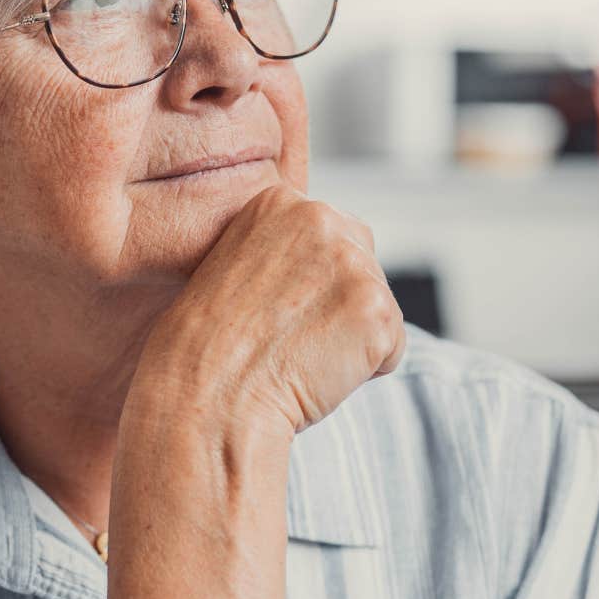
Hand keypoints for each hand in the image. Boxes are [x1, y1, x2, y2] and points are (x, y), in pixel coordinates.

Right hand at [130, 183, 407, 435]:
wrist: (206, 397)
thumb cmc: (209, 350)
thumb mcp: (236, 268)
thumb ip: (286, 250)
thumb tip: (327, 270)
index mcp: (279, 201)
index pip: (332, 234)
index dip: (310, 283)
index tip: (274, 308)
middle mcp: (320, 218)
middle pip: (365, 262)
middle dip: (340, 302)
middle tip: (288, 336)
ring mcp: (352, 263)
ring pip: (379, 307)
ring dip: (351, 339)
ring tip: (297, 355)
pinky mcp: (378, 310)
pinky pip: (393, 347)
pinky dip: (365, 371)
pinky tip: (318, 373)